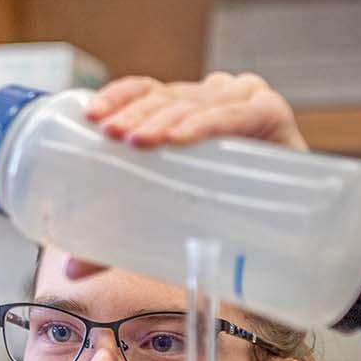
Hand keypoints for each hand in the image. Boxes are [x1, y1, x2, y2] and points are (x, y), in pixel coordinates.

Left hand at [61, 72, 307, 279]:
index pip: (145, 90)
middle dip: (135, 113)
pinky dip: (206, 123)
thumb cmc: (223, 218)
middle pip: (165, 96)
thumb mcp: (166, 221)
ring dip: (164, 119)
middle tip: (110, 134)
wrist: (290, 243)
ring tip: (138, 140)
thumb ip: (119, 241)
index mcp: (182, 111)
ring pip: (195, 101)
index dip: (118, 96)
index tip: (92, 115)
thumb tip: (69, 270)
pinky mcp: (273, 116)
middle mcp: (211, 99)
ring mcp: (243, 103)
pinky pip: (237, 115)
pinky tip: (182, 137)